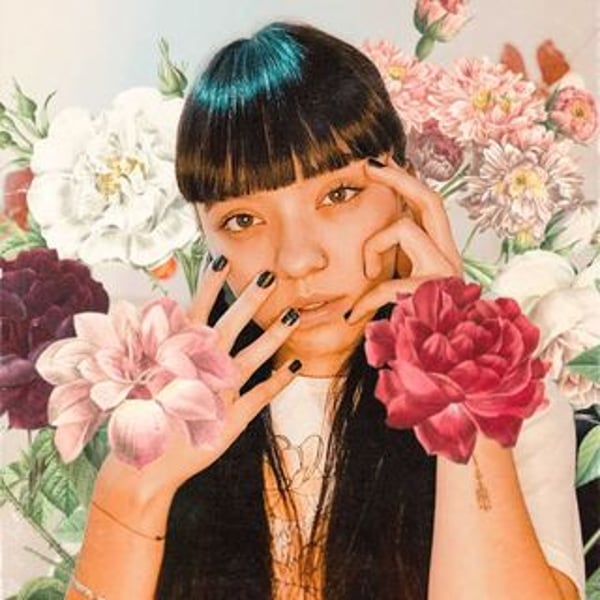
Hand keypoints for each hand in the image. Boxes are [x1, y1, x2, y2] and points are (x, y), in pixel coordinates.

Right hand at [95, 261, 301, 505]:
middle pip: (229, 324)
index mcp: (175, 356)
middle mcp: (200, 368)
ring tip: (294, 313)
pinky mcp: (233, 417)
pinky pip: (262, 393)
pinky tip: (297, 364)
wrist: (142, 465)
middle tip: (268, 275)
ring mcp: (220, 391)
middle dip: (249, 298)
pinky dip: (280, 379)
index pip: (196, 310)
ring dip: (274, 333)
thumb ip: (155, 349)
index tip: (220, 258)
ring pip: (252, 354)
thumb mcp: (139, 377)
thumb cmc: (136, 420)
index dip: (209, 284)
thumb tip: (162, 322)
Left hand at [346, 157, 463, 323]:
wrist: (436, 376)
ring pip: (404, 229)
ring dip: (374, 247)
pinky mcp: (436, 295)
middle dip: (398, 176)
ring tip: (365, 276)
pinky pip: (388, 280)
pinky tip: (354, 317)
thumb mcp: (399, 294)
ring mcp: (446, 275)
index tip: (380, 164)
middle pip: (430, 200)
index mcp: (440, 256)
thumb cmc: (411, 335)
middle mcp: (450, 259)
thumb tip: (366, 249)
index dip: (406, 182)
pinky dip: (366, 297)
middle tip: (368, 163)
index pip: (428, 207)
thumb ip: (390, 269)